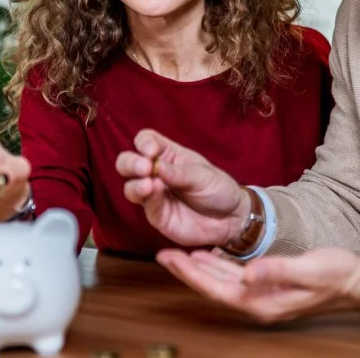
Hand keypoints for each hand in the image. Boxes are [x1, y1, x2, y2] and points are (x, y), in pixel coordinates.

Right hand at [115, 129, 250, 246]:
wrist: (231, 219)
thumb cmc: (218, 189)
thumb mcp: (202, 175)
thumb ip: (178, 172)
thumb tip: (154, 166)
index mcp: (168, 155)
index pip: (145, 140)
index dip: (144, 143)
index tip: (151, 151)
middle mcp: (156, 173)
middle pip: (127, 162)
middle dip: (130, 163)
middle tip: (144, 167)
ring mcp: (154, 195)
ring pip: (130, 187)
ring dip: (135, 184)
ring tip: (149, 184)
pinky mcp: (157, 215)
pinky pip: (145, 206)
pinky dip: (147, 199)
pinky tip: (154, 193)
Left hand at [156, 248, 359, 323]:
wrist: (354, 281)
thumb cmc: (335, 275)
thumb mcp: (307, 269)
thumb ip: (276, 271)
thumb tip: (248, 274)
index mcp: (263, 303)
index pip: (218, 289)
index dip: (192, 274)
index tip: (172, 258)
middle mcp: (258, 302)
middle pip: (213, 287)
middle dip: (187, 271)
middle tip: (164, 253)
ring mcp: (261, 295)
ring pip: (221, 281)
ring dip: (199, 268)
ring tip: (177, 253)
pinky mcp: (266, 285)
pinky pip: (234, 276)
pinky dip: (217, 266)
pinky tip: (207, 256)